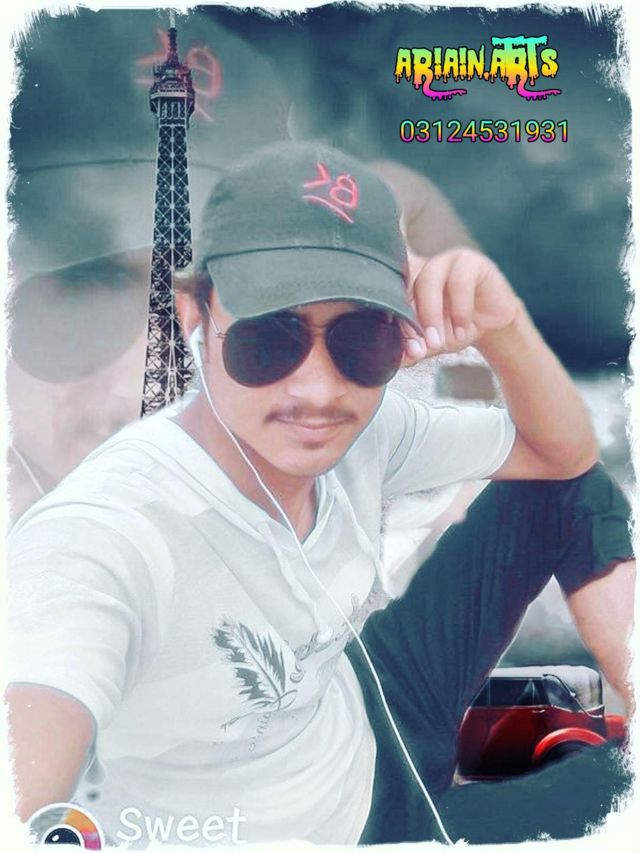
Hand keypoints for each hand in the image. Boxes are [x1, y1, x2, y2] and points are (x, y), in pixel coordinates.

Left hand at [401, 248, 521, 365]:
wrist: (493, 326)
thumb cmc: (457, 328)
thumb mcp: (432, 343)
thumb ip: (414, 348)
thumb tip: (398, 360)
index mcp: (405, 283)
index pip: (389, 297)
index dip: (393, 322)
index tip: (403, 348)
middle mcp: (421, 268)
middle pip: (404, 287)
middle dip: (410, 321)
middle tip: (419, 348)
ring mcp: (445, 261)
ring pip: (428, 281)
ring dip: (431, 315)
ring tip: (439, 342)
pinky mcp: (471, 262)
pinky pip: (459, 282)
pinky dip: (459, 310)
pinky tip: (461, 330)